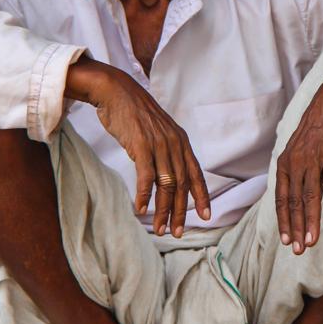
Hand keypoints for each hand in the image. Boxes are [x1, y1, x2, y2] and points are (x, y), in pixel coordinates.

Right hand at [66, 59, 209, 236]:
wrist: (116, 91)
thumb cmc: (134, 113)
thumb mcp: (158, 130)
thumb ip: (166, 149)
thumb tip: (168, 172)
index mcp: (180, 141)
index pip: (196, 173)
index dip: (202, 196)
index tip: (206, 216)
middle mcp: (173, 144)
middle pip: (182, 184)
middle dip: (182, 211)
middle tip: (178, 232)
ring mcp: (158, 144)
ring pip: (166, 184)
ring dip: (164, 210)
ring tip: (160, 228)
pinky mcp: (141, 145)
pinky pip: (146, 176)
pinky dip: (145, 195)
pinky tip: (141, 210)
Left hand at [275, 76, 322, 254]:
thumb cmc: (316, 131)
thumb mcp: (299, 151)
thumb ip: (296, 173)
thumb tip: (296, 198)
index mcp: (285, 164)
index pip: (282, 199)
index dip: (284, 221)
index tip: (286, 241)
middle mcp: (295, 163)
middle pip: (294, 202)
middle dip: (295, 228)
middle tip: (297, 250)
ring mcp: (314, 160)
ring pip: (310, 197)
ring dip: (311, 221)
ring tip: (311, 242)